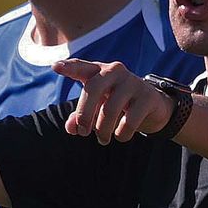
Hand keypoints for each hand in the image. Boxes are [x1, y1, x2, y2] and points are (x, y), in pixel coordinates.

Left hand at [55, 58, 172, 143]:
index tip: (55, 67)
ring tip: (102, 139)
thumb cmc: (116, 104)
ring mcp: (132, 81)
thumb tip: (71, 128)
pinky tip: (120, 135)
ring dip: (102, 130)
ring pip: (110, 109)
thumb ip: (80, 117)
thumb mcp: (96, 109)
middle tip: (82, 133)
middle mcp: (115, 71)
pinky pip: (129, 120)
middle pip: (93, 89)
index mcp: (98, 71)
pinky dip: (121, 134)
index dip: (69, 67)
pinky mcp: (147, 96)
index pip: (81, 67)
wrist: (151, 105)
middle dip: (84, 115)